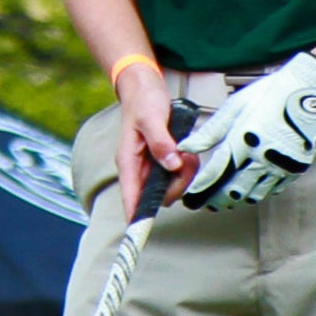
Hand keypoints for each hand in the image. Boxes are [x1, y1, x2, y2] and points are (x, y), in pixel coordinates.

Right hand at [109, 72, 190, 221]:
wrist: (144, 84)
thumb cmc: (143, 100)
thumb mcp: (151, 118)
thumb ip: (161, 143)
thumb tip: (171, 165)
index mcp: (128, 161)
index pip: (130, 197)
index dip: (136, 216)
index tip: (143, 232)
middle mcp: (138, 168)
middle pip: (156, 195)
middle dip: (176, 185)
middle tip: (187, 162)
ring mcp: (151, 165)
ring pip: (169, 185)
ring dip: (184, 174)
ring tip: (187, 152)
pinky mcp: (162, 159)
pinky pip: (176, 173)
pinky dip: (186, 165)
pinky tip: (187, 150)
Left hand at [180, 51, 315, 209]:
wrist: (311, 91)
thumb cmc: (272, 94)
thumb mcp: (235, 107)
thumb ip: (210, 132)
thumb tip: (187, 147)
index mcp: (243, 141)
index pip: (215, 175)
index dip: (200, 191)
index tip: (191, 198)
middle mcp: (262, 158)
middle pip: (233, 192)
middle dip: (217, 200)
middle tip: (206, 203)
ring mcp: (281, 166)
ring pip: (254, 195)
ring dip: (238, 199)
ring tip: (226, 198)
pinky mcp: (296, 168)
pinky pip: (273, 189)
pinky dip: (260, 191)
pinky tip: (252, 187)